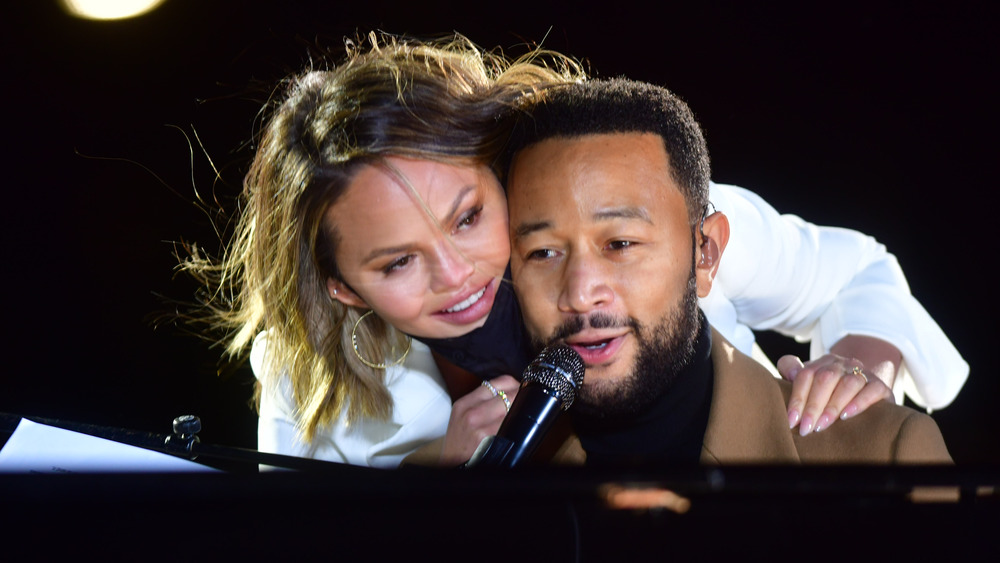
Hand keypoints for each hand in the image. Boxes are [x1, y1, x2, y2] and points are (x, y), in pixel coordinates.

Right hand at [439, 375, 519, 465]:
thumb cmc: (460, 446)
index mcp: (464, 403)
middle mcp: (469, 412)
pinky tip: (517, 431)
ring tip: (522, 418)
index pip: (497, 383)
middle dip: (520, 398)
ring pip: (510, 408)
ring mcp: (477, 425)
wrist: (450, 467)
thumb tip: (508, 396)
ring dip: (520, 412)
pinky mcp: (484, 437)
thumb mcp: (462, 420)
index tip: (520, 391)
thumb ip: (481, 405)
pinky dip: (517, 427)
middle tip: (526, 405)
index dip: (514, 385)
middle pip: (507, 394)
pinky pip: (509, 426)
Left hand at [777, 354, 892, 435]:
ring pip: (848, 384)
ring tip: (822, 425)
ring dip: (833, 406)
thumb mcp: (811, 383)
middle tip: (806, 428)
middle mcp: (843, 364)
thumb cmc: (831, 394)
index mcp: (823, 362)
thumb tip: (789, 372)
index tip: (791, 420)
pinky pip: (872, 390)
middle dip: (813, 406)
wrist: (868, 393)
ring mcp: (864, 373)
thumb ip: (793, 372)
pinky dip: (859, 403)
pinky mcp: (881, 386)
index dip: (797, 398)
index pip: (806, 374)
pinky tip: (846, 416)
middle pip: (826, 378)